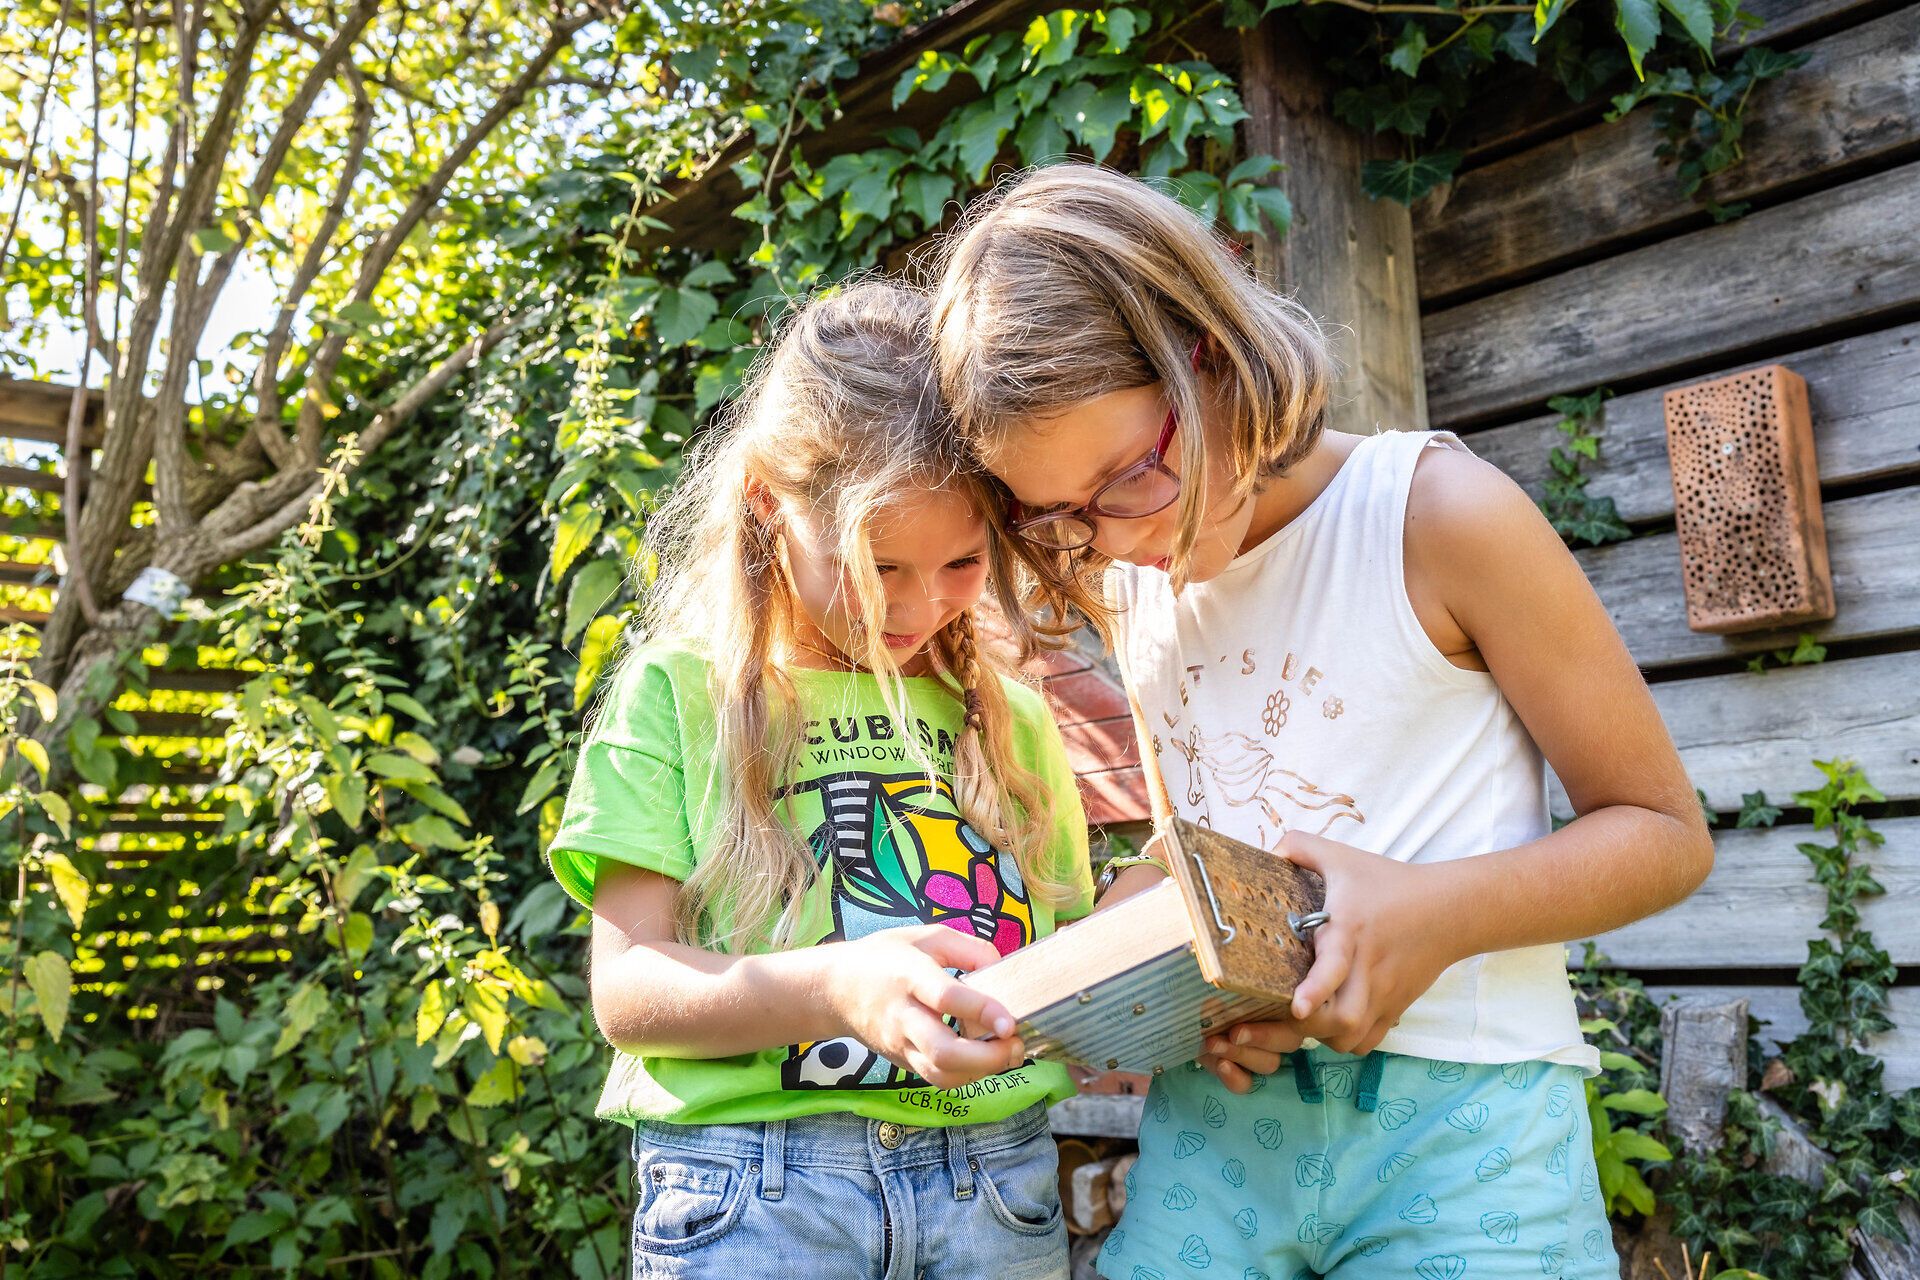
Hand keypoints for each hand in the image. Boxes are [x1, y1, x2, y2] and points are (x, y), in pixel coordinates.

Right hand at [820, 925, 1025, 1088]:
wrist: (835, 990)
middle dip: (988, 1058)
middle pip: (943, 1051)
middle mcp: (903, 1017)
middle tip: (1016, 1046)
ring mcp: (900, 1045)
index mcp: (909, 976)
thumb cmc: (884, 957)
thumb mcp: (925, 936)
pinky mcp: (902, 1063)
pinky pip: (938, 1078)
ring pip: (942, 1075)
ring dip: (982, 1072)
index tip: (1011, 1022)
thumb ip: (968, 948)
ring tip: (1008, 1054)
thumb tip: (1002, 968)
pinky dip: (968, 1074)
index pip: (946, 998)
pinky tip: (984, 1057)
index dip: (982, 1011)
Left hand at [1199, 832, 1467, 1092]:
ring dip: (1321, 1036)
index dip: (1315, 989)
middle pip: (1341, 1019)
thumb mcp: (1343, 857)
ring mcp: (1383, 994)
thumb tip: (1268, 848)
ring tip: (1299, 1021)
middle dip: (1306, 1026)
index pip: (1335, 966)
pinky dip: (1343, 1042)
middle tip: (1277, 1015)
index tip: (1297, 1005)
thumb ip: (1300, 846)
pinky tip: (1327, 1026)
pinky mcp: (1394, 1008)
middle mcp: (1367, 969)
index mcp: (1350, 930)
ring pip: (1351, 1038)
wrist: (1449, 909)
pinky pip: (1366, 1043)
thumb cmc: (1390, 883)